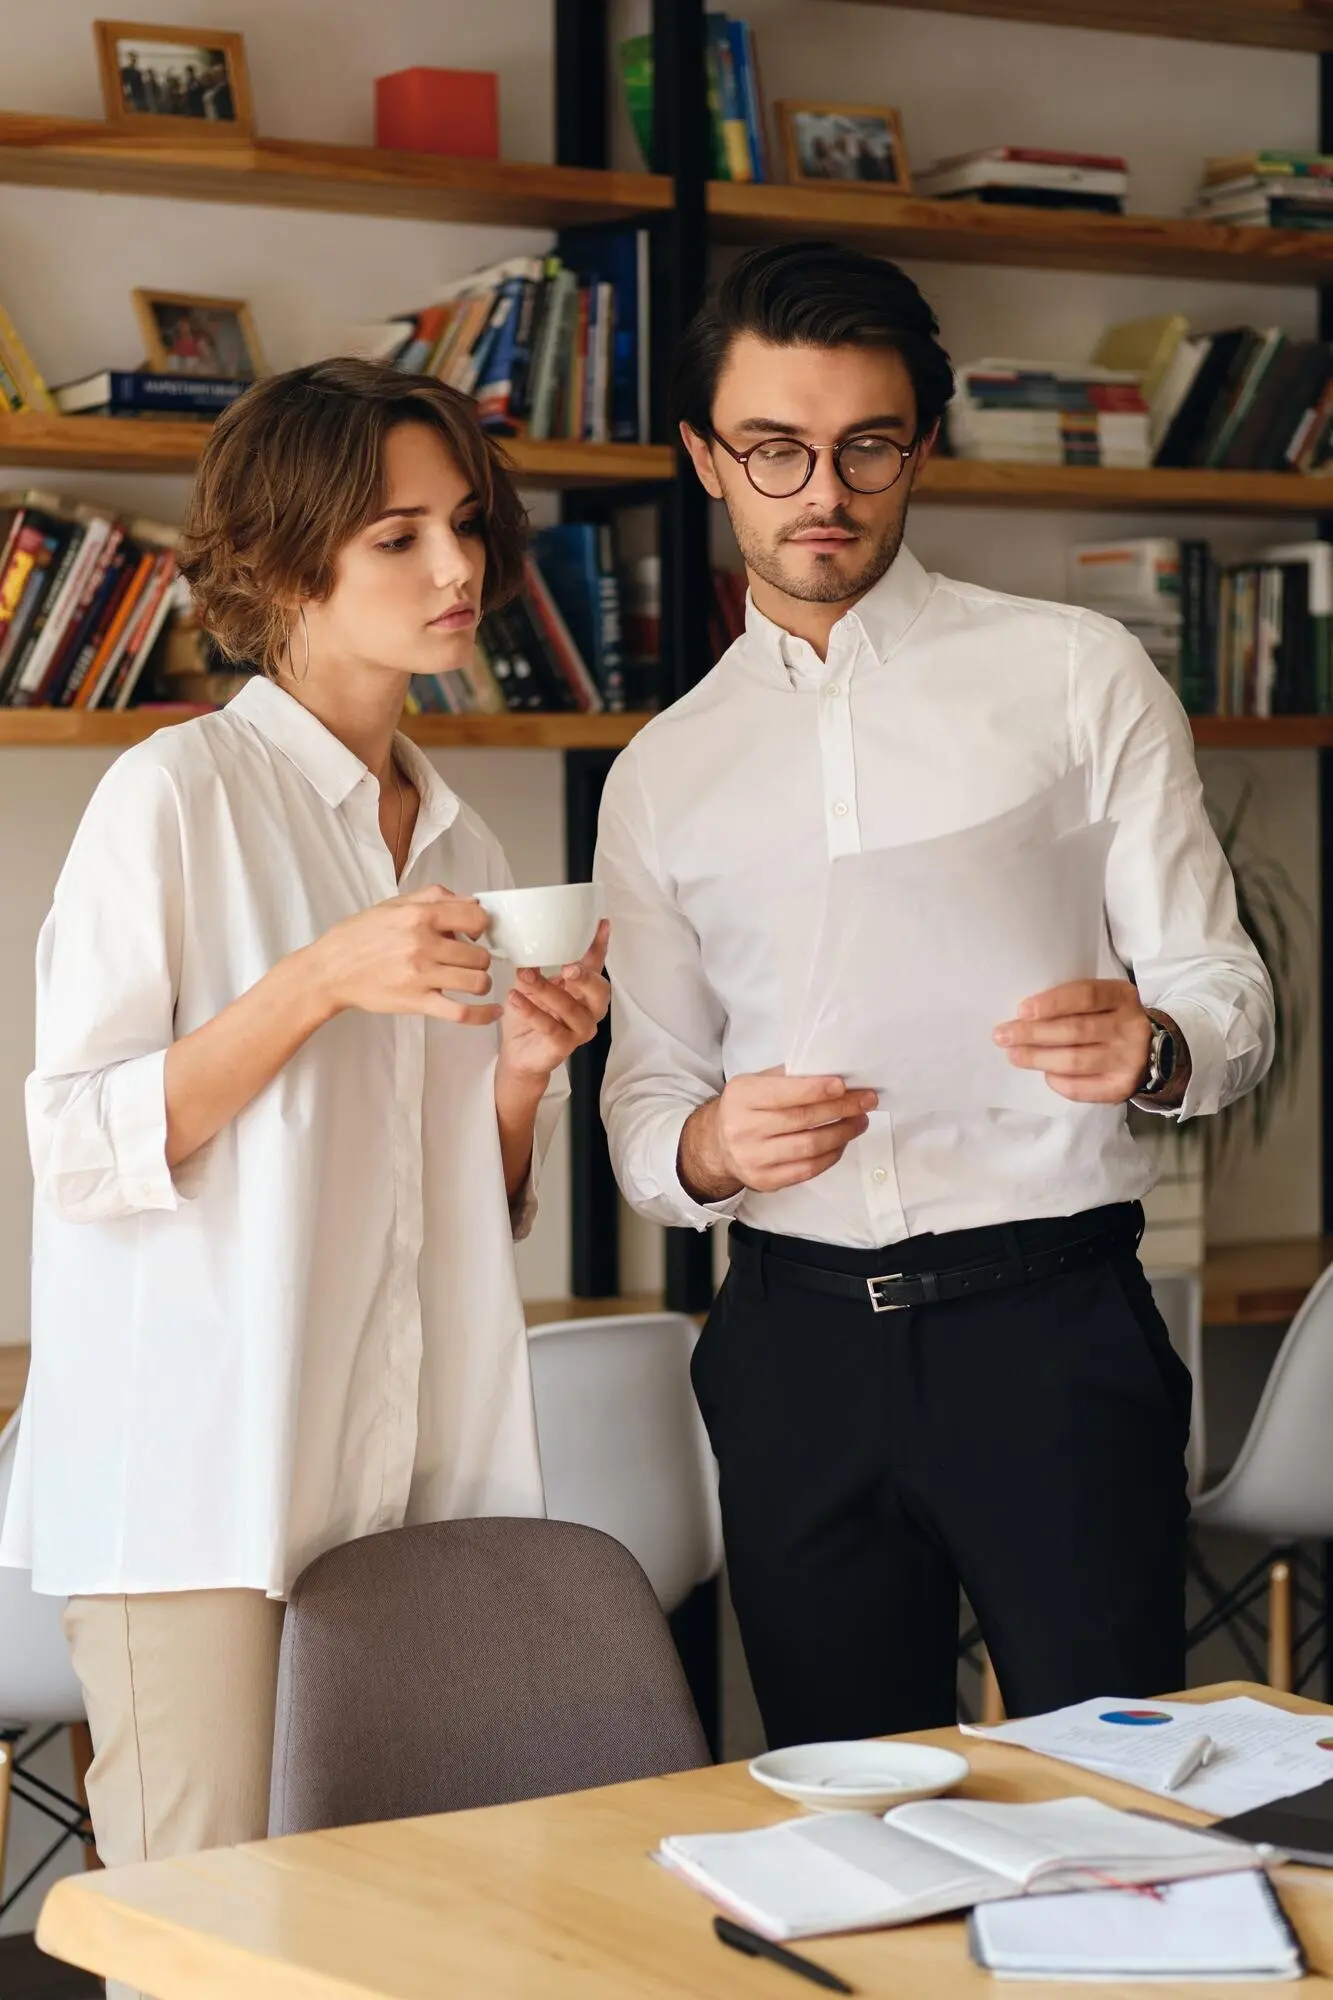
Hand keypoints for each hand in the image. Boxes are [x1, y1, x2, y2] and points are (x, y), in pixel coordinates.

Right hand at [304, 886, 500, 1025]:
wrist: (329, 971)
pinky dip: (482, 1015)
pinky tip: (492, 1012)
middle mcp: (423, 944)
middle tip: (465, 959)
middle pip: (479, 954)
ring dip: (479, 982)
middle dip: (478, 957)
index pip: (476, 918)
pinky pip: (461, 1012)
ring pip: (477, 982)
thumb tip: (471, 901)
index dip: (482, 926)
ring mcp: (421, 976)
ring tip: (469, 980)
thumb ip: (433, 897)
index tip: (475, 932)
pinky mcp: (416, 1003)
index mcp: (419, 916)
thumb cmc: (358, 936)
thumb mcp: (392, 905)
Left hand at [497, 919, 610, 1081]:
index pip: (596, 966)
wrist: (518, 1053)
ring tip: (525, 976)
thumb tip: (528, 942)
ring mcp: (579, 1030)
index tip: (601, 924)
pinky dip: (532, 1011)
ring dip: (546, 990)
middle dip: (585, 977)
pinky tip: (515, 999)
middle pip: (600, 991)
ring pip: (570, 1008)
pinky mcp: (563, 1047)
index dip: (599, 945)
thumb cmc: (528, 1017)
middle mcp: (588, 1010)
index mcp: (584, 991)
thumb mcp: (531, 985)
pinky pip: (550, 1027)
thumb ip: (536, 967)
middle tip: (567, 967)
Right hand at [679, 1068, 877, 1201]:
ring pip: (809, 1146)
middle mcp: (743, 1128)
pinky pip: (807, 1169)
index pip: (784, 1093)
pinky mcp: (765, 1180)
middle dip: (841, 1108)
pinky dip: (831, 1155)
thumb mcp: (757, 1082)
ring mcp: (753, 1158)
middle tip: (865, 1101)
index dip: (816, 1090)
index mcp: (742, 1097)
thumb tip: (833, 1072)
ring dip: (842, 1133)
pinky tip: (841, 1142)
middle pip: (803, 1119)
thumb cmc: (746, 1108)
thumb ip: (789, 1077)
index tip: (844, 1085)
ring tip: (859, 1121)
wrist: (718, 1144)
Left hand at [993, 979, 1152, 1102]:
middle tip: (1003, 1035)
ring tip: (1014, 1055)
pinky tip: (1045, 1074)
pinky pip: (1081, 1088)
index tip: (1022, 1010)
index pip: (1085, 995)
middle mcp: (1130, 1027)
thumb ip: (1071, 1003)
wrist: (1151, 1051)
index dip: (1052, 1003)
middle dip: (1033, 1033)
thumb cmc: (1109, 1020)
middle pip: (1076, 1030)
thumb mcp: (1101, 1001)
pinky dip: (1057, 1081)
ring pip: (1075, 1060)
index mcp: (1122, 996)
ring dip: (1038, 1058)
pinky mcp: (1122, 1087)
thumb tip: (1023, 1017)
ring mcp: (1129, 1059)